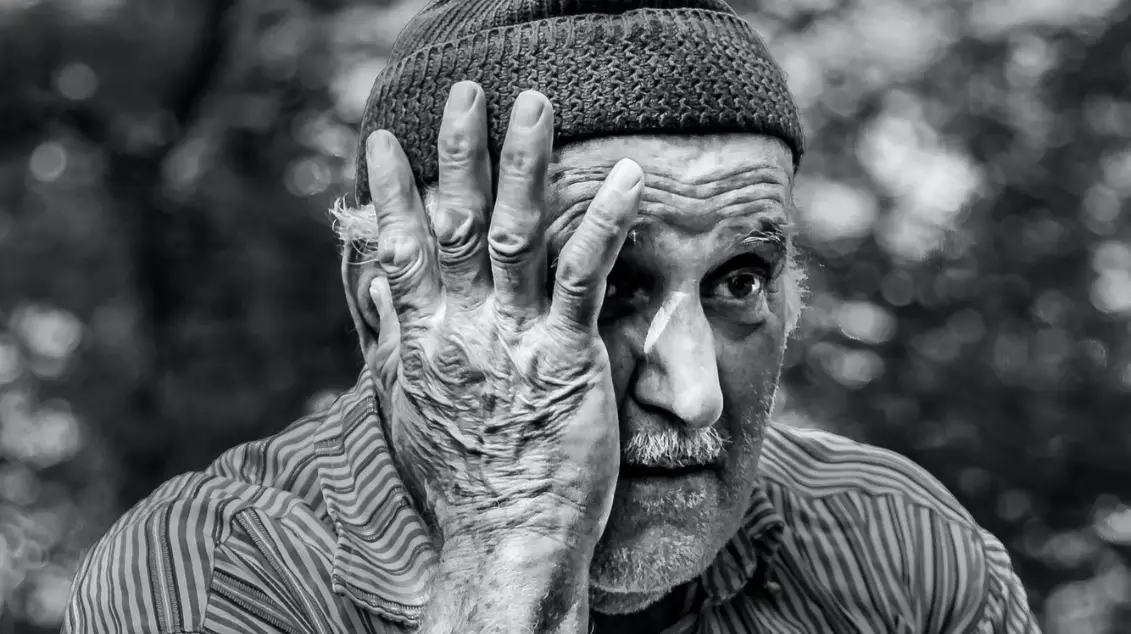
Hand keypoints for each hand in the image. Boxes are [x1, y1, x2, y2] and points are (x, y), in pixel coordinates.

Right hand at [364, 82, 643, 549]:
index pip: (400, 249)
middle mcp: (462, 328)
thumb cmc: (461, 480)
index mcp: (421, 339)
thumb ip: (393, 338)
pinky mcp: (567, 356)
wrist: (506, 539)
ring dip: (526, 164)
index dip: (392, 192)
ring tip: (535, 105)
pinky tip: (628, 178)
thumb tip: (378, 283)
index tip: (384, 139)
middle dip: (461, 152)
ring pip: (518, 233)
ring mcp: (515, 339)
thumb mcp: (405, 408)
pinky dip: (604, 222)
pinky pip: (585, 277)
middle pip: (459, 223)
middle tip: (465, 92)